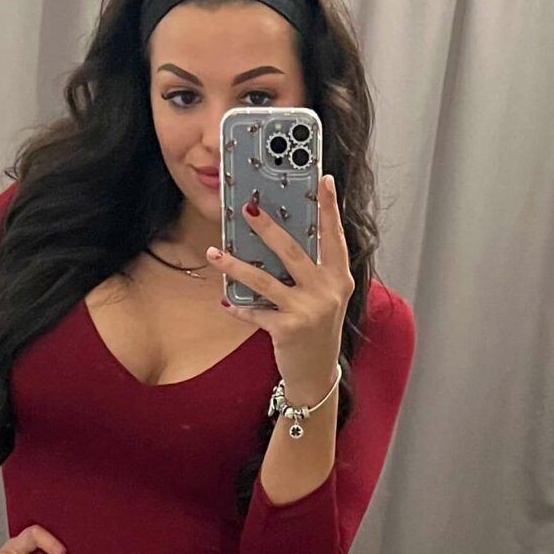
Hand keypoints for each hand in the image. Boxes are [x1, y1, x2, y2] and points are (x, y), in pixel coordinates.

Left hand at [208, 173, 352, 390]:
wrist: (317, 373)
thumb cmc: (318, 328)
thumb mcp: (325, 296)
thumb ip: (313, 270)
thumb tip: (279, 237)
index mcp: (340, 278)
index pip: (334, 236)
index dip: (329, 208)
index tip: (323, 180)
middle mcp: (328, 291)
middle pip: (292, 251)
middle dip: (267, 228)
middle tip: (248, 209)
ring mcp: (308, 310)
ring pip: (264, 280)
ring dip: (235, 266)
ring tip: (214, 252)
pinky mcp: (288, 329)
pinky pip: (255, 312)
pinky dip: (238, 307)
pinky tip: (225, 302)